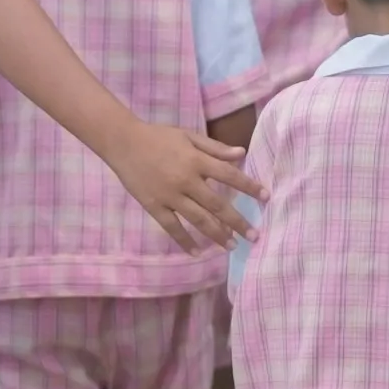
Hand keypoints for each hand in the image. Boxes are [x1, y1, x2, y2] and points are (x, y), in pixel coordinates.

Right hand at [110, 120, 263, 252]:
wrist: (122, 141)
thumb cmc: (157, 136)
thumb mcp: (188, 136)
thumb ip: (215, 147)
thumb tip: (242, 154)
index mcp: (196, 161)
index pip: (230, 176)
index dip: (250, 187)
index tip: (266, 198)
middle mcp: (186, 180)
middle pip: (217, 205)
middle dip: (238, 222)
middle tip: (254, 236)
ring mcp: (169, 195)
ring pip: (198, 219)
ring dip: (217, 234)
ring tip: (231, 246)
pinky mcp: (153, 205)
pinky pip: (171, 227)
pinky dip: (184, 241)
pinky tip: (196, 252)